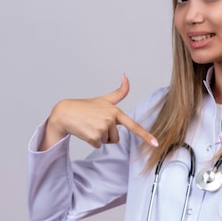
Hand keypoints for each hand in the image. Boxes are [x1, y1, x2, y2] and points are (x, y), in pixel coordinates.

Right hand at [39, 74, 158, 150]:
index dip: (145, 135)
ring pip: (107, 142)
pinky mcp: (94, 137)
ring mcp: (102, 128)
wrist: (66, 112)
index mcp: (115, 111)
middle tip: (95, 123)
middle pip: (116, 137)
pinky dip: (92, 141)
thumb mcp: (105, 99)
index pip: (133, 125)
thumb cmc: (86, 106)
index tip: (155, 144)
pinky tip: (85, 131)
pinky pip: (98, 145)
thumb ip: (119, 91)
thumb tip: (126, 75)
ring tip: (90, 126)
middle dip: (106, 134)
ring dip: (99, 137)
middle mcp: (110, 119)